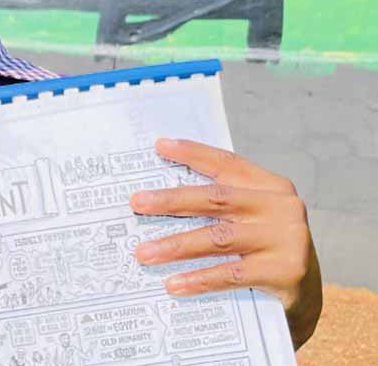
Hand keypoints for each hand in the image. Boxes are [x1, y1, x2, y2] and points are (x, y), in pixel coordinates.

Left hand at [129, 138, 321, 349]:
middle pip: (216, 199)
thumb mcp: (251, 220)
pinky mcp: (286, 272)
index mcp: (272, 186)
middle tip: (137, 203)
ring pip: (218, 237)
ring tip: (144, 253)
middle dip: (171, 201)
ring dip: (176, 245)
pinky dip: (199, 279)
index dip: (193, 153)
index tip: (160, 146)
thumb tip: (160, 197)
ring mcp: (286, 239)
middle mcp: (282, 208)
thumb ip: (222, 204)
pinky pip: (232, 274)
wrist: (307, 297)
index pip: (227, 164)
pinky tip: (174, 284)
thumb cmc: (266, 250)